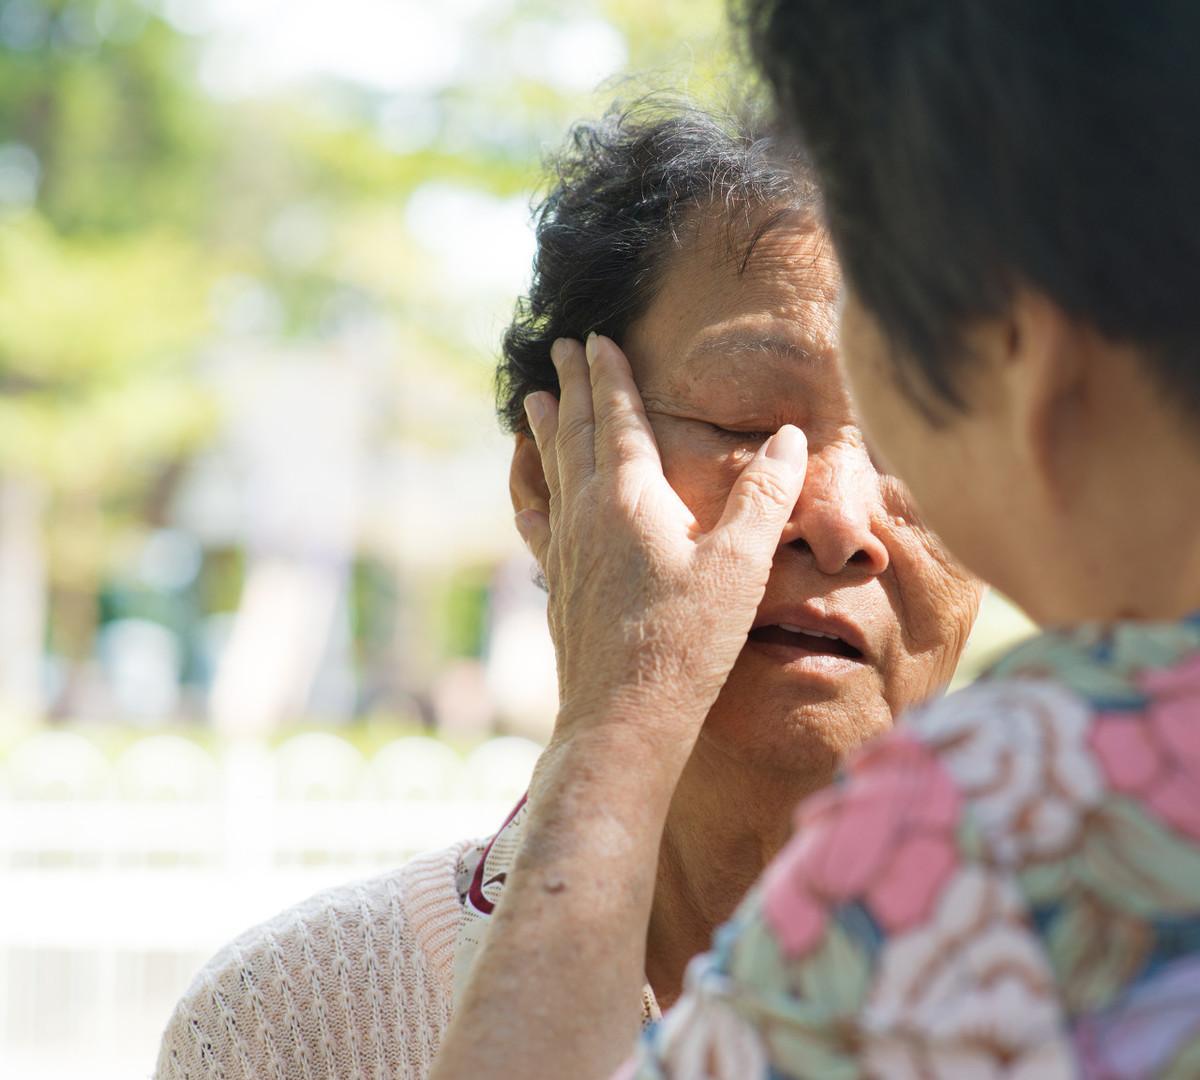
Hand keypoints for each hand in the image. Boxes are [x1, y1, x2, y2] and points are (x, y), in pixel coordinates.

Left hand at [518, 334, 807, 758]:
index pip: (617, 418)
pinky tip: (526, 497)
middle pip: (574, 434)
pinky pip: (538, 524)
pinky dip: (532, 496)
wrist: (625, 719)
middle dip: (569, 388)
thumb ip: (765, 495)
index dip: (608, 375)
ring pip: (552, 473)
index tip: (594, 339)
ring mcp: (565, 552)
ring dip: (544, 433)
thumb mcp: (740, 565)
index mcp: (629, 498)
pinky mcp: (558, 587)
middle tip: (558, 351)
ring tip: (528, 404)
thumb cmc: (687, 644)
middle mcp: (587, 515)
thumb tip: (791, 436)